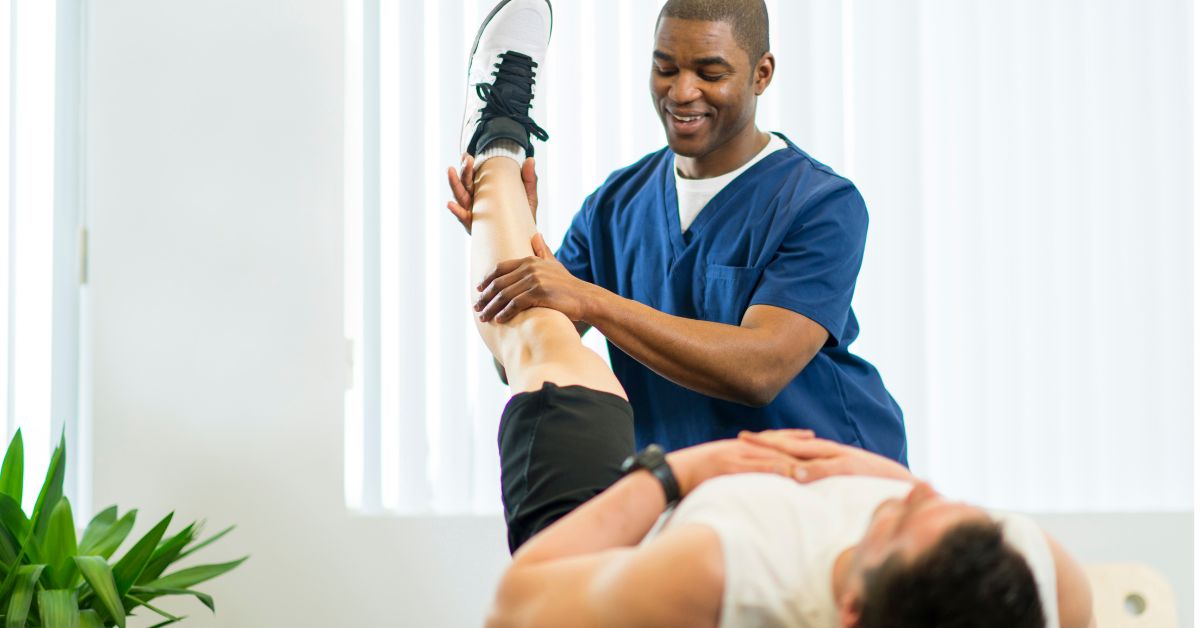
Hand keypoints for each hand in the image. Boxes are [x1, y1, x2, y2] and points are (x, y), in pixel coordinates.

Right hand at [446, 155, 538, 233]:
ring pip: (461, 197)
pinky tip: (451, 204)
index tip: (467, 155)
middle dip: (464, 171)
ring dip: (455, 184)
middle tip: (466, 159)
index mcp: (485, 192)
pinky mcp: (475, 227)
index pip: (473, 176)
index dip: (467, 166)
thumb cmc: (523, 216)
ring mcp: (474, 214)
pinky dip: (457, 212)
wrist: (526, 240)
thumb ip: (529, 178)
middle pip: (465, 184)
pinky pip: (464, 219)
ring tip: (451, 171)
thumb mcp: (528, 196)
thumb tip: (530, 159)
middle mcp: (476, 201)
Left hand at [475, 233, 595, 322]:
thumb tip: (536, 235)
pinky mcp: (540, 294)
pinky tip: (499, 319)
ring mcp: (535, 280)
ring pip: (504, 295)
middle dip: (485, 297)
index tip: (478, 290)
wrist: (584, 297)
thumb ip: (542, 250)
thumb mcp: (553, 264)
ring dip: (491, 308)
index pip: (500, 268)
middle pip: (499, 283)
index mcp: (530, 260)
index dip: (486, 279)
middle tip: (477, 307)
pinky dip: (505, 312)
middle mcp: (530, 268)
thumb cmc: (567, 284)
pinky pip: (516, 304)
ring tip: (484, 317)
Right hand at [664, 434, 813, 495]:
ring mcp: (738, 456)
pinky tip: (794, 472)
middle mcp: (741, 448)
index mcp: (737, 447)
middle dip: (800, 442)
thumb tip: (740, 475)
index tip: (809, 436)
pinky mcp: (734, 467)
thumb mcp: (714, 467)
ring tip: (818, 458)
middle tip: (823, 441)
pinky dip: (778, 469)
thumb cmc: (689, 475)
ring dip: (795, 456)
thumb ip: (730, 468)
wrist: (671, 474)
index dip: (790, 437)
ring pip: (773, 454)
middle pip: (777, 443)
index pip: (769, 439)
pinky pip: (759, 468)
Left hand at [737, 430, 912, 482]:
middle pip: (791, 442)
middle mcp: (828, 450)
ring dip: (782, 448)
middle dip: (766, 440)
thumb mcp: (839, 479)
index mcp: (823, 453)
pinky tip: (795, 472)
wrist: (903, 483)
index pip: (790, 445)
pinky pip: (829, 468)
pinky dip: (812, 469)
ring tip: (758, 447)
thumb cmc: (868, 484)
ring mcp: (839, 457)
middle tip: (740, 437)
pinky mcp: (852, 468)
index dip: (767, 442)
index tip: (742, 441)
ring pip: (805, 450)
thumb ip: (819, 476)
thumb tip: (796, 483)